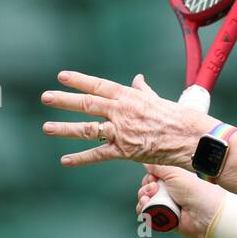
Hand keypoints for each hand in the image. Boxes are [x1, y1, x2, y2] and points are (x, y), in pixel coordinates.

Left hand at [41, 72, 214, 167]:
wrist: (190, 138)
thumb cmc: (178, 118)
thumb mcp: (157, 100)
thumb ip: (143, 91)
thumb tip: (137, 79)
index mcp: (129, 96)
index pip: (99, 85)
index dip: (79, 80)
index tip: (61, 77)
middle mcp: (121, 112)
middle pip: (87, 104)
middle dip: (64, 101)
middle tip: (46, 97)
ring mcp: (121, 132)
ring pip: (87, 129)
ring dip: (65, 129)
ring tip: (47, 128)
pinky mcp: (124, 151)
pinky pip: (98, 155)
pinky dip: (81, 158)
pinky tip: (65, 160)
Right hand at [135, 164, 222, 237]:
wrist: (206, 215)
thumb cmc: (196, 191)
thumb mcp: (175, 172)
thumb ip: (159, 166)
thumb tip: (147, 162)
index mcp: (175, 179)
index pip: (153, 177)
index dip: (149, 178)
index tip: (153, 178)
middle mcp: (171, 192)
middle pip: (147, 190)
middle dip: (146, 189)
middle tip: (154, 189)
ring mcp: (169, 206)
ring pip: (146, 203)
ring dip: (143, 201)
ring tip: (149, 200)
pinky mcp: (167, 220)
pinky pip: (150, 217)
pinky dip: (146, 213)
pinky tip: (148, 209)